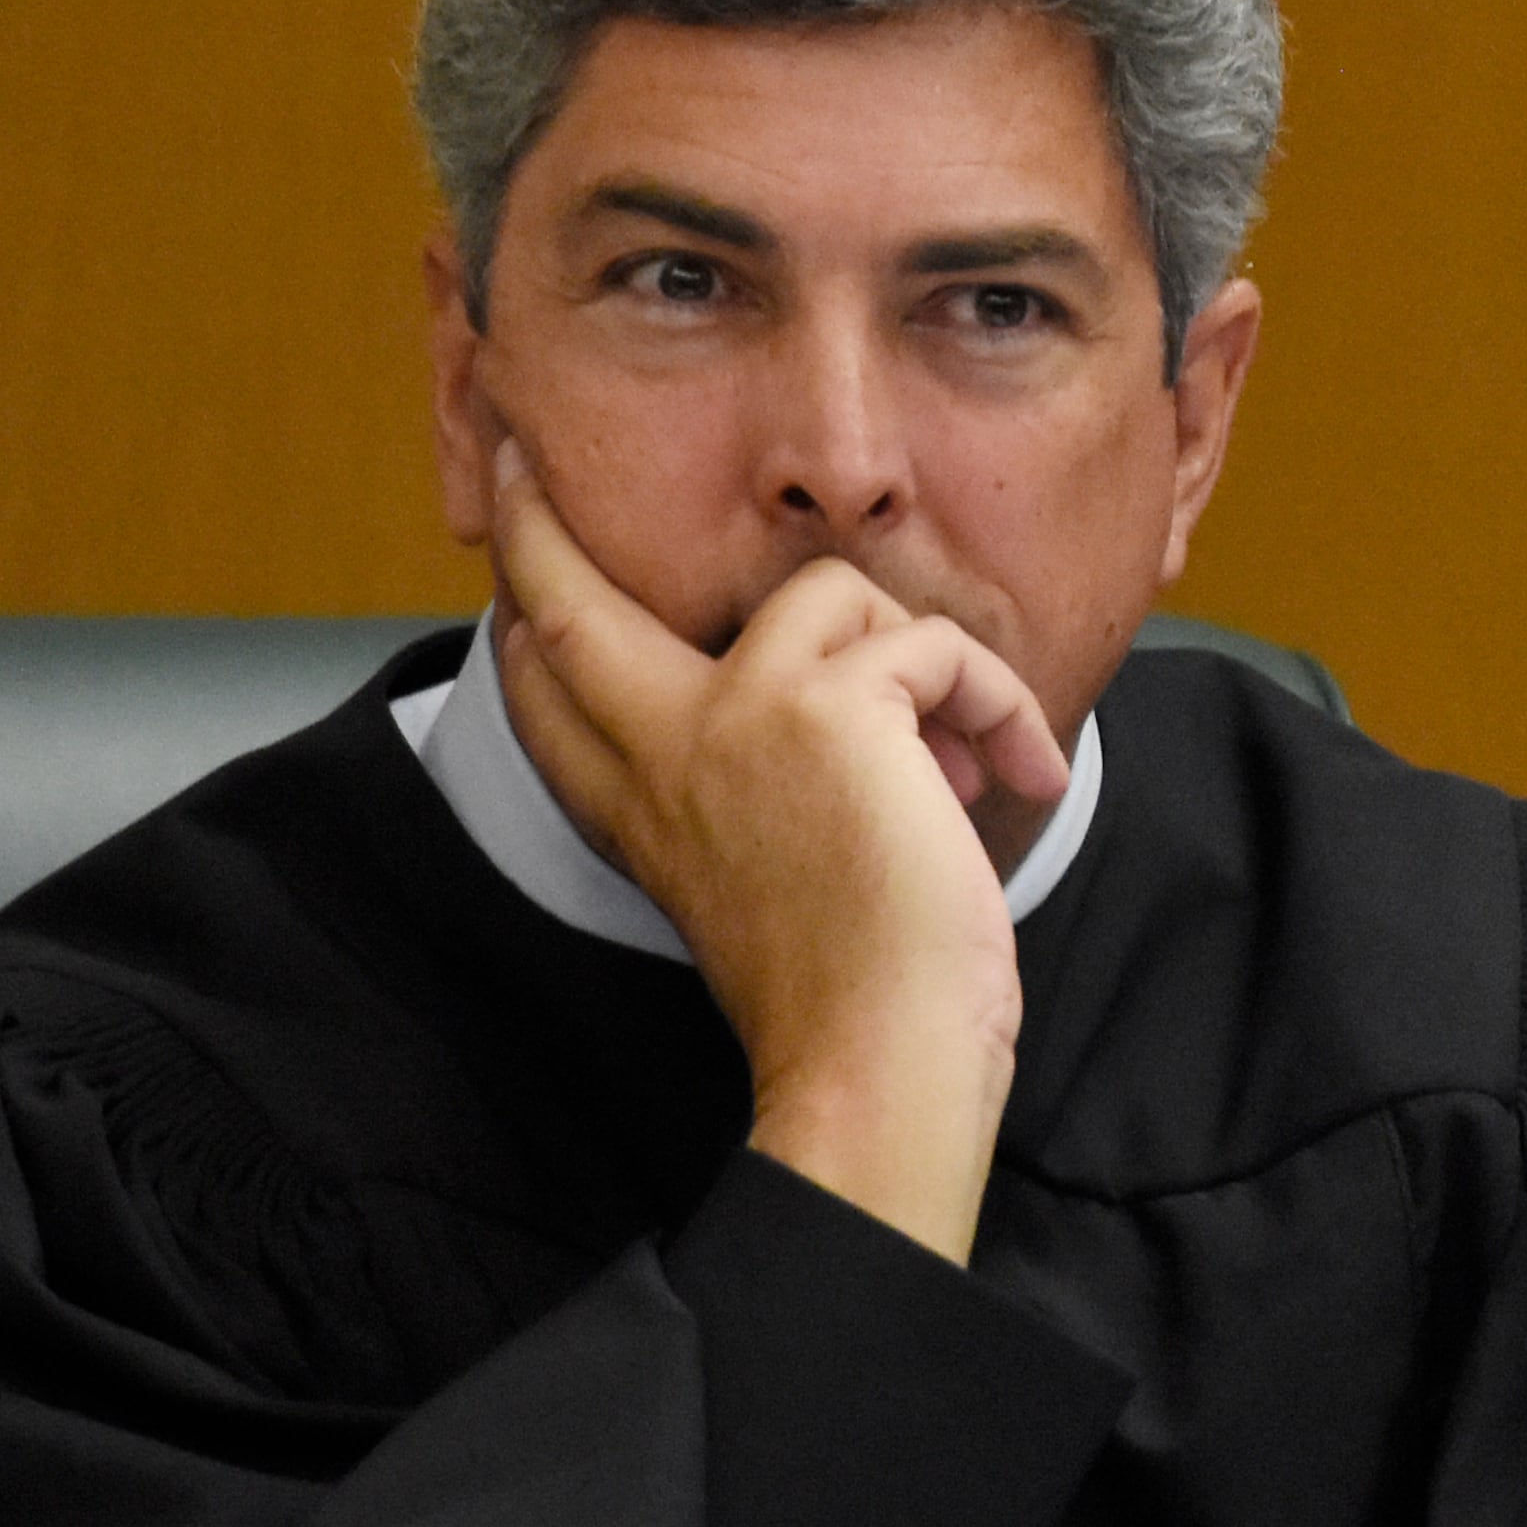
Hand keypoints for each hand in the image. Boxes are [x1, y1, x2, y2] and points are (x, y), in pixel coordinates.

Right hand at [482, 448, 1068, 1263]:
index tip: (508, 580)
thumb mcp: (768, 887)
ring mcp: (738, 715)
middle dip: (540, 525)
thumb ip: (762, 796)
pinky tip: (1017, 775)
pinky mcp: (831, 707)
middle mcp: (666, 750)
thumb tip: (873, 700)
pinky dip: (997, 704)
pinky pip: (935, 648)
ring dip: (926, 666)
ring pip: (830, 594)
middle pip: (568, 605)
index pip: (549, 694)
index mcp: (643, 809)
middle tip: (522, 461)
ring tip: (966, 759)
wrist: (875, 1065)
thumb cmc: (850, 1004)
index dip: (526, 623)